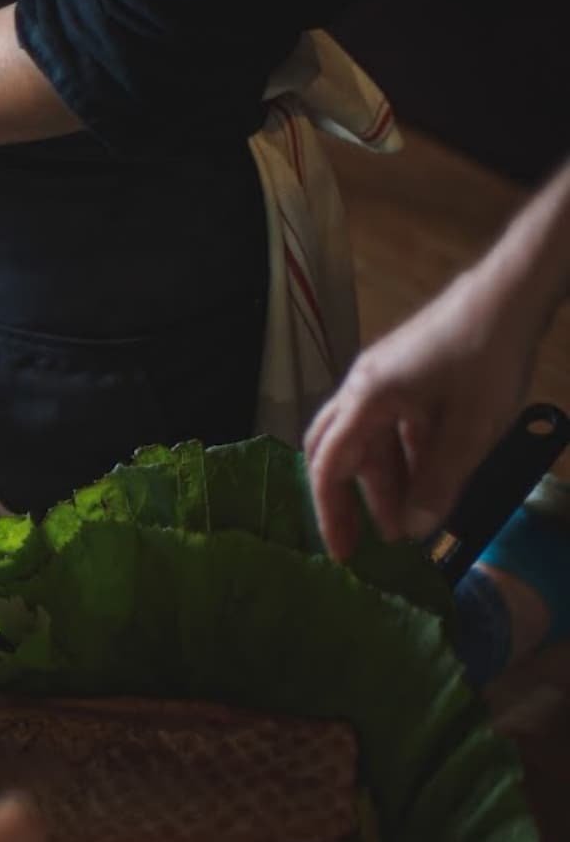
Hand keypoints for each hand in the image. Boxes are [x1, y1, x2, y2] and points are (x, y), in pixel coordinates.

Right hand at [305, 267, 546, 560]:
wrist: (511, 290)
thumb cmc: (488, 354)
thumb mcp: (471, 428)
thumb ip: (442, 481)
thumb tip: (418, 529)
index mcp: (366, 399)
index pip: (329, 466)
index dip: (332, 512)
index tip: (344, 551)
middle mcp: (361, 387)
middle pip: (336, 452)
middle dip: (350, 499)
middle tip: (367, 540)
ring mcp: (381, 377)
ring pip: (368, 440)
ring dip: (384, 481)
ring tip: (412, 517)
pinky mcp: (403, 372)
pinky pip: (390, 424)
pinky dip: (402, 457)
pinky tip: (431, 477)